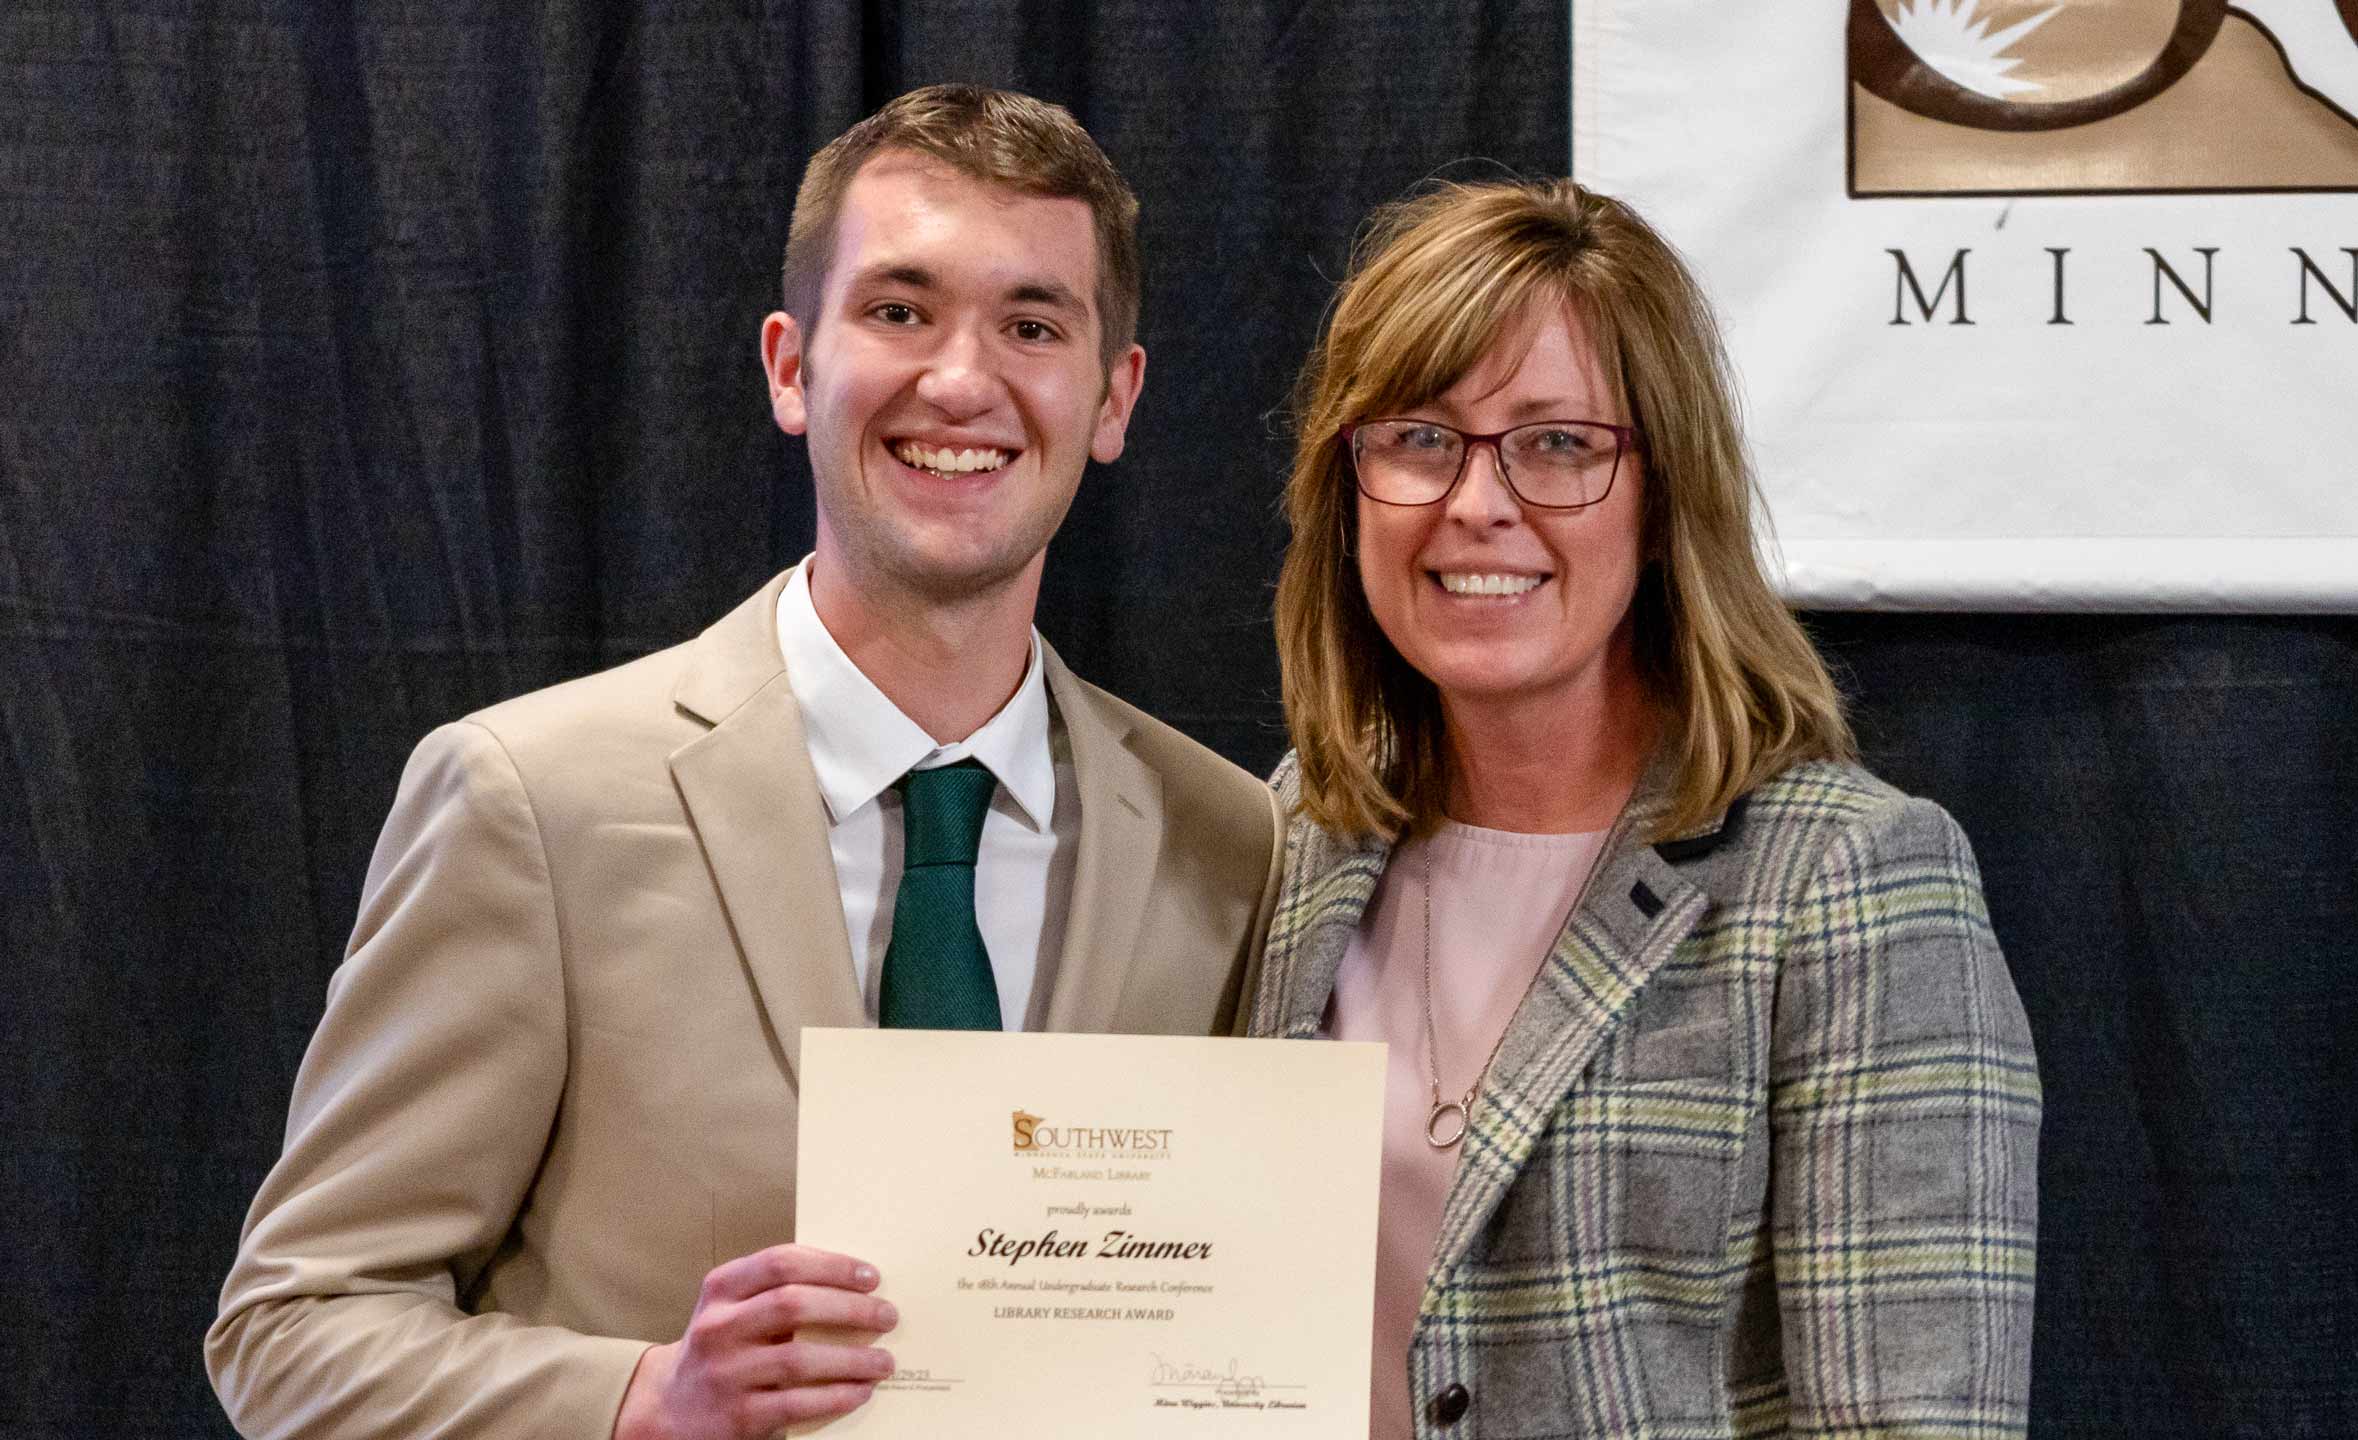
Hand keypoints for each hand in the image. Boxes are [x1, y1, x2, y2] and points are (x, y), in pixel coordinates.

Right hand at [612, 1244, 896, 1439]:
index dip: (832, 1265)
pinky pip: (796, 1403)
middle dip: (850, 1308)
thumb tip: (858, 1287)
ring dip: (852, 1359)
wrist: (672, 1408)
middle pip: (793, 1304)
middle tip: (888, 1315)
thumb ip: (777, 1291)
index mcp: (721, 1288)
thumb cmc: (723, 1347)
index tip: (871, 1276)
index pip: (781, 1262)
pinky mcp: (737, 1416)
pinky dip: (836, 1396)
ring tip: (884, 1360)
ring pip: (799, 1359)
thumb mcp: (733, 1308)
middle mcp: (717, 1327)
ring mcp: (725, 1373)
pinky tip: (861, 1390)